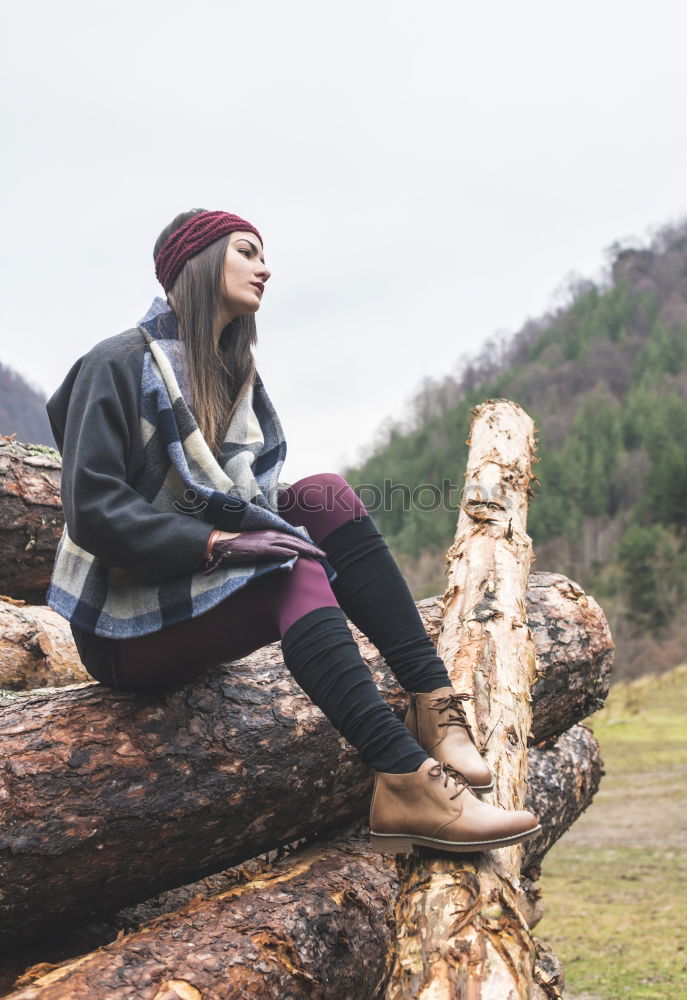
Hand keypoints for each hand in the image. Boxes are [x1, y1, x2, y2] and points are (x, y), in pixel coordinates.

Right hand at [204, 529, 325, 572]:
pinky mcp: (259, 548)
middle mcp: (272, 535)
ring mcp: (266, 541)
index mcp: (272, 534)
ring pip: (290, 544)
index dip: (307, 545)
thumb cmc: (241, 546)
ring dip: (304, 550)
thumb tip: (287, 555)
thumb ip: (273, 550)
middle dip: (311, 548)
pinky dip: (286, 552)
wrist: (224, 543)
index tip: (318, 552)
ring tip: (317, 556)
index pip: (294, 540)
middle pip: (296, 541)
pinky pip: (275, 550)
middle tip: (324, 555)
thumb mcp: (260, 546)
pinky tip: (296, 555)